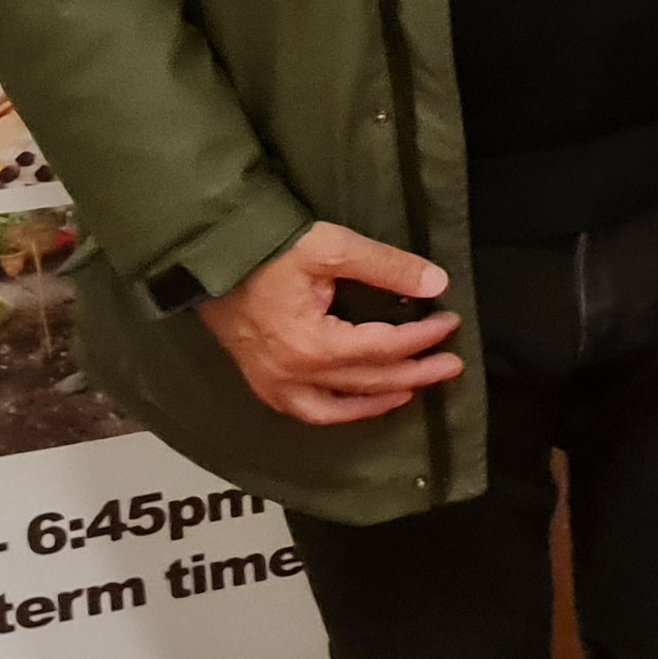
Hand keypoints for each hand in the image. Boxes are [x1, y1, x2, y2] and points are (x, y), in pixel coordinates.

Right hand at [195, 221, 459, 424]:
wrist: (207, 256)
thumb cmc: (268, 249)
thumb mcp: (331, 247)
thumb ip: (386, 266)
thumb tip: (436, 283)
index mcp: (313, 345)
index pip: (384, 348)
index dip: (423, 337)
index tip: (450, 322)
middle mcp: (293, 375)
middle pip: (369, 381)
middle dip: (416, 372)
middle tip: (451, 364)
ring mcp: (273, 384)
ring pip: (337, 407)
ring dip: (379, 400)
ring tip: (412, 389)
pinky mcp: (261, 381)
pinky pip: (307, 411)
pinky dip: (338, 411)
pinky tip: (357, 401)